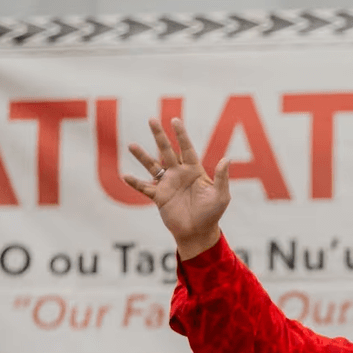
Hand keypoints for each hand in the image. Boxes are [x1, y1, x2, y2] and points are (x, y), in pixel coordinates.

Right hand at [125, 118, 230, 259]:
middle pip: (167, 151)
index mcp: (194, 171)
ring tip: (131, 145)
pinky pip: (145, 187)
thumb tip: (227, 159)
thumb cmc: (212, 214)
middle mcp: (179, 174)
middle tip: (151, 119)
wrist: (199, 232)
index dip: (181, 135)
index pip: (187, 148)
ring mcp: (167, 184)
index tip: (175, 120)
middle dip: (159, 136)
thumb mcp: (220, 196)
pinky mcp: (159, 197)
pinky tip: (125, 175)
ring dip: (142, 156)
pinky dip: (135, 182)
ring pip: (152, 166)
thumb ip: (222, 178)